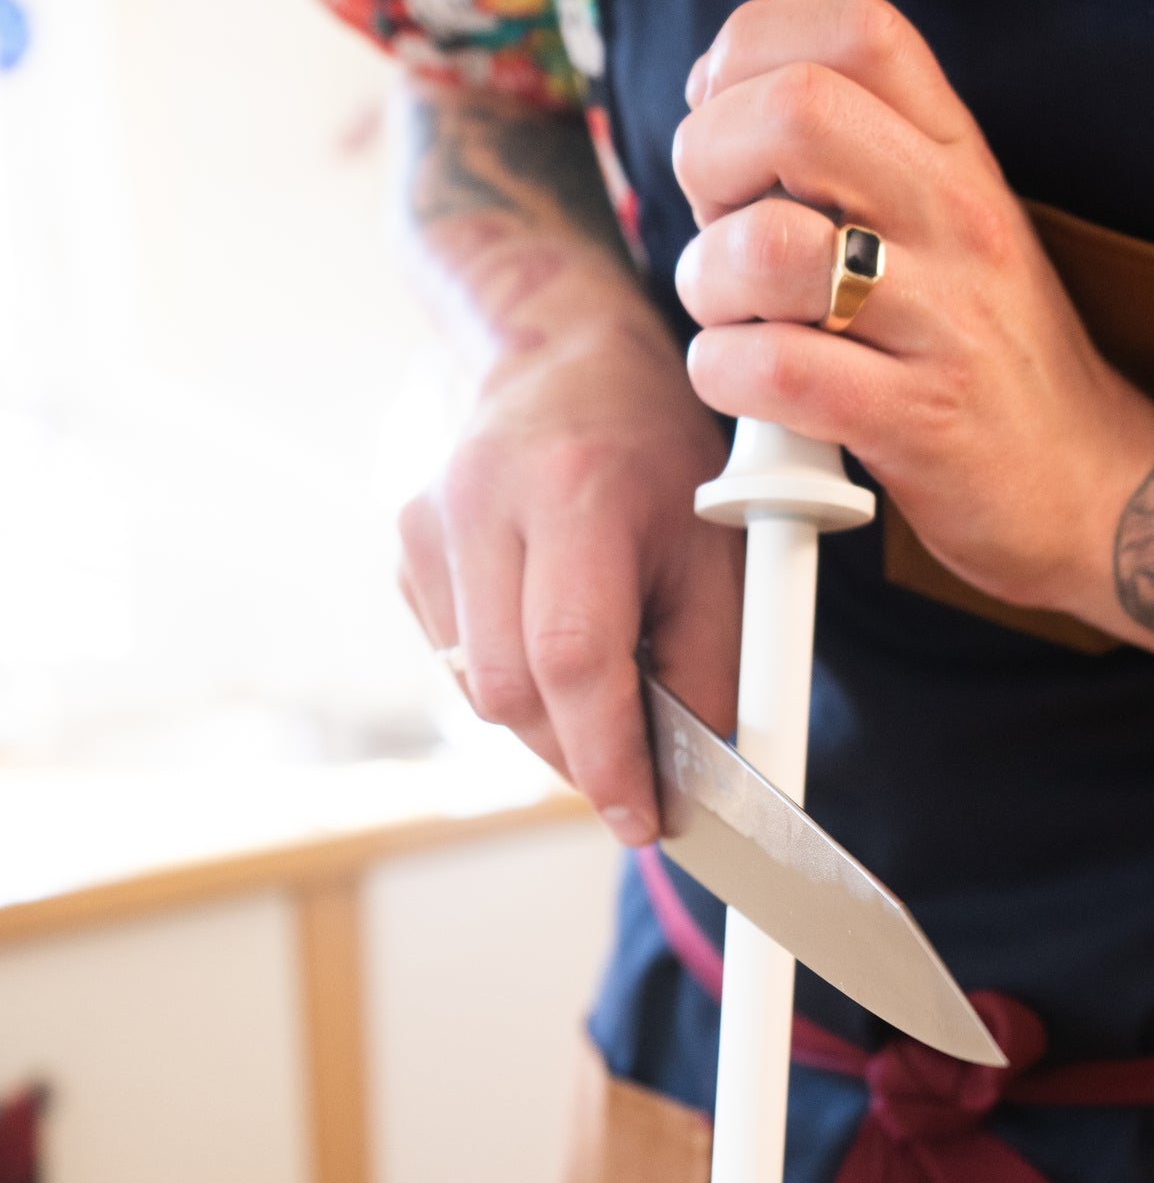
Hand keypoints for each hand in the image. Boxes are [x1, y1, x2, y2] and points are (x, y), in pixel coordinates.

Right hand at [398, 297, 737, 842]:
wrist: (564, 362)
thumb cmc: (656, 459)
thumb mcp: (718, 550)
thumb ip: (713, 667)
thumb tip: (695, 780)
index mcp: (576, 491)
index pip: (573, 658)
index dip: (607, 756)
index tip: (642, 820)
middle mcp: (483, 502)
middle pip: (512, 691)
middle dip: (578, 753)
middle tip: (634, 769)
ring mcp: (429, 524)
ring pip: (479, 689)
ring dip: (546, 721)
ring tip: (603, 686)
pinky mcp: (406, 549)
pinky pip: (456, 662)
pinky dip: (511, 681)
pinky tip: (547, 635)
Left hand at [672, 0, 1153, 618]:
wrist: (1090, 488)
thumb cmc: (983, 355)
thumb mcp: (948, 227)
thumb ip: (855, 155)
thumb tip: (721, 93)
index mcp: (959, 155)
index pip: (858, 27)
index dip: (754, 49)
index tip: (723, 109)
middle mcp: (957, 218)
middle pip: (796, 110)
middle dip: (709, 157)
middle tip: (715, 220)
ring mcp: (945, 319)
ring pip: (766, 247)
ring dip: (706, 281)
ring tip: (730, 315)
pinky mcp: (917, 420)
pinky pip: (776, 370)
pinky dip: (723, 375)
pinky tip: (744, 384)